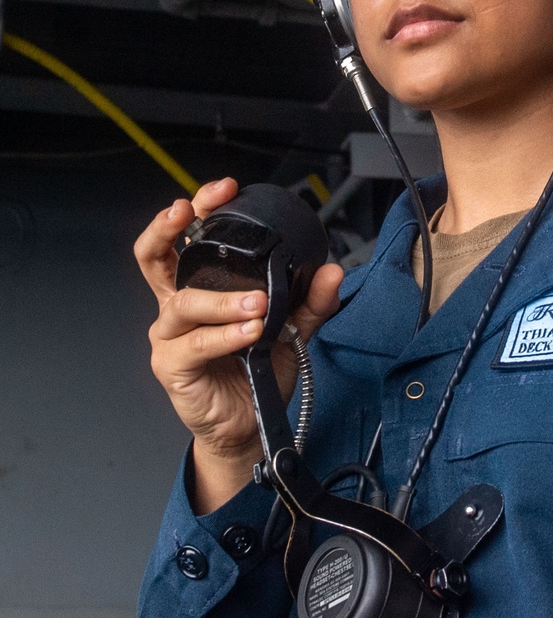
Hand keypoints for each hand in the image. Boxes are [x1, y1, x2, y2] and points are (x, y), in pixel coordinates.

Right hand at [134, 178, 342, 511]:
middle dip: (171, 227)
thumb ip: (309, 302)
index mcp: (198, 289)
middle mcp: (176, 307)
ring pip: (185, 302)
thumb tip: (332, 271)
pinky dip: (224, 335)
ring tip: (258, 305)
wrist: (249, 428)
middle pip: (154, 256)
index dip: (199, 209)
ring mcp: (169, 336)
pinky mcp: (172, 366)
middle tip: (195, 211)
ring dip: (224, 300)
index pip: (186, 240)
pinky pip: (195, 344)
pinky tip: (250, 332)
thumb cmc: (258, 374)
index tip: (223, 189)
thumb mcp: (291, 332)